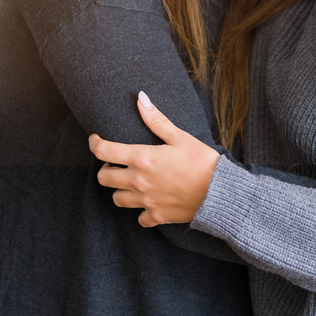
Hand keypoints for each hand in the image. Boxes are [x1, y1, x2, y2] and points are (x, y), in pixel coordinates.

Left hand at [88, 92, 220, 226]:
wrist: (220, 193)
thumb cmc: (202, 161)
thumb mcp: (180, 137)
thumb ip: (156, 119)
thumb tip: (140, 98)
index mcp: (142, 158)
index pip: (104, 151)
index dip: (95, 143)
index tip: (96, 140)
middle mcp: (138, 181)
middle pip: (104, 178)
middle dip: (106, 168)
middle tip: (118, 162)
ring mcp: (146, 201)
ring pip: (117, 199)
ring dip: (120, 189)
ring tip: (132, 182)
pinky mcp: (157, 216)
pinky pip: (139, 217)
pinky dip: (141, 211)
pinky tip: (150, 201)